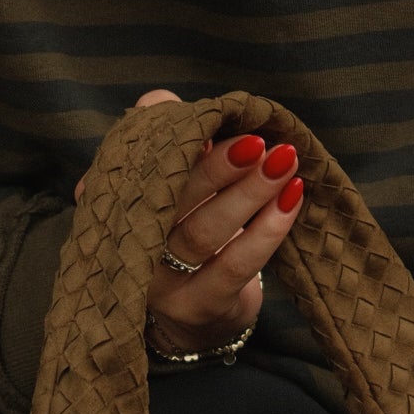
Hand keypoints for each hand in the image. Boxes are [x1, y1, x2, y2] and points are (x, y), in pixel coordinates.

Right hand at [87, 87, 305, 355]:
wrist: (195, 313)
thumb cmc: (187, 232)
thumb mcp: (175, 184)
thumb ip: (165, 135)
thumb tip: (159, 100)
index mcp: (122, 205)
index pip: (141, 169)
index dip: (173, 142)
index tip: (211, 117)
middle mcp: (132, 246)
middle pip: (173, 201)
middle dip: (218, 167)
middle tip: (258, 141)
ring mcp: (162, 283)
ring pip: (204, 233)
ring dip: (250, 193)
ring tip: (284, 162)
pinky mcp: (198, 307)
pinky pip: (234, 267)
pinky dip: (266, 232)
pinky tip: (291, 201)